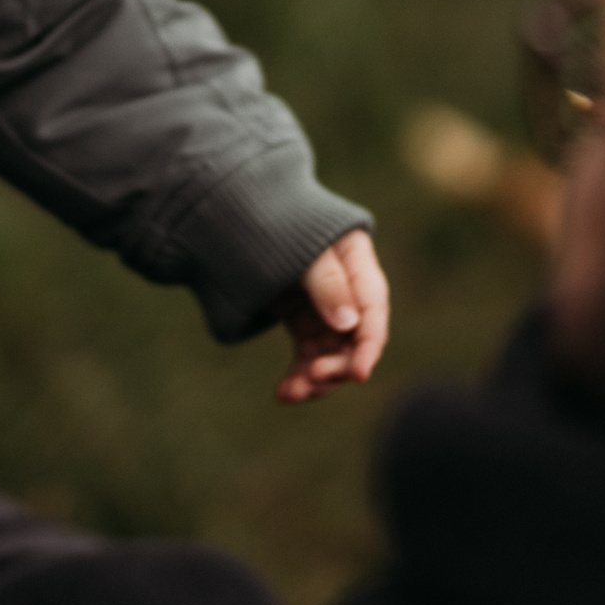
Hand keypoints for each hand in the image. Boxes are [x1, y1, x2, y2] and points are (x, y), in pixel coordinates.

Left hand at [273, 228, 390, 403]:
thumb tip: (349, 324)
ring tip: (290, 393)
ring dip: (315, 377)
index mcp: (356, 260)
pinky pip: (308, 354)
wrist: (232, 212)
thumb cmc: (273, 222)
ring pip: (331, 353)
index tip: (359, 373)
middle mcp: (347, 287)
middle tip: (312, 377)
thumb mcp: (302, 247)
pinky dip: (299, 374)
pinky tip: (284, 392)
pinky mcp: (302, 319)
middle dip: (337, 364)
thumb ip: (328, 282)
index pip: (372, 308)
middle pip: (354, 338)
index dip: (369, 344)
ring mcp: (324, 305)